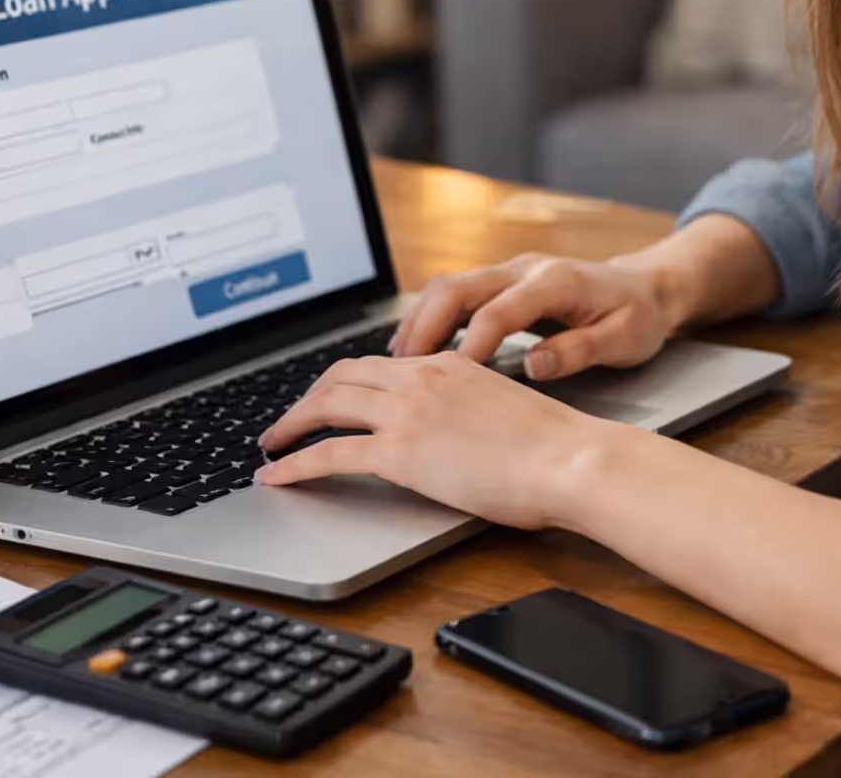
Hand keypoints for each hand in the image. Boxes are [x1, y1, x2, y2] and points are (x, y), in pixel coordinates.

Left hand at [256, 351, 625, 529]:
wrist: (571, 459)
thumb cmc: (555, 447)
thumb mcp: (502, 409)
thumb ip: (468, 409)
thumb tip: (453, 432)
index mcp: (447, 365)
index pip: (378, 364)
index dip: (342, 381)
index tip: (327, 399)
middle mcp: (421, 379)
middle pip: (340, 376)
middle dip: (306, 398)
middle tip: (288, 421)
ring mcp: (408, 413)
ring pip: (326, 405)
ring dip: (289, 425)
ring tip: (270, 445)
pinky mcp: (401, 452)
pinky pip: (329, 453)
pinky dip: (294, 464)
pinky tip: (277, 476)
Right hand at [389, 252, 680, 380]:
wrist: (647, 287)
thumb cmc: (638, 317)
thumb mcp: (624, 340)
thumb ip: (579, 351)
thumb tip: (534, 365)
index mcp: (555, 282)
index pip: (498, 311)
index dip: (472, 344)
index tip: (450, 380)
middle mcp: (525, 268)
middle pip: (458, 288)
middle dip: (425, 327)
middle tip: (401, 371)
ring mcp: (511, 271)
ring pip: (449, 287)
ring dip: (420, 321)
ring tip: (396, 364)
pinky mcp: (504, 281)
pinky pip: (456, 294)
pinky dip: (431, 319)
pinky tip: (415, 349)